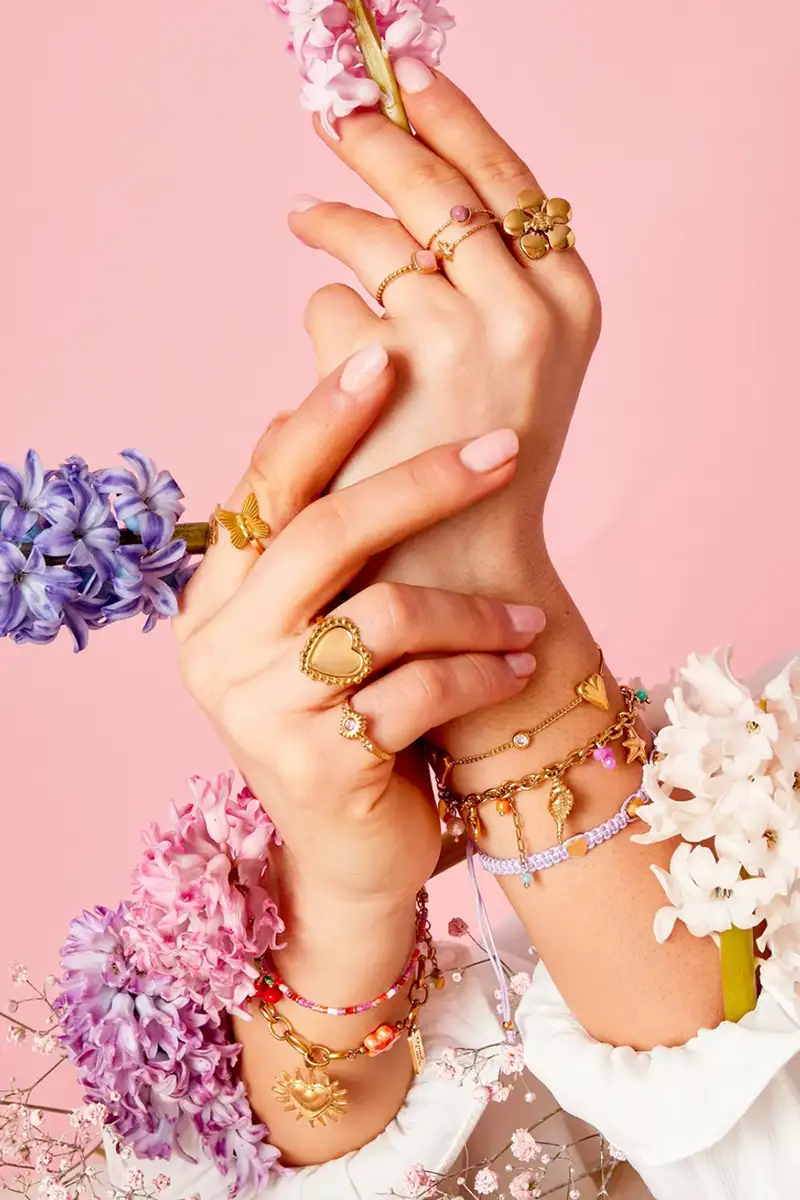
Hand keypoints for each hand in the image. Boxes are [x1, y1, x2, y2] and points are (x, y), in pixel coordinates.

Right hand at [173, 346, 544, 914]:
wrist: (347, 855)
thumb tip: (295, 411)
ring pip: (384, 615)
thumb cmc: (341, 722)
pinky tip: (515, 667)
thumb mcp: (311, 632)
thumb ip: (304, 546)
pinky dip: (481, 671)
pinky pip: (421, 687)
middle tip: (502, 452)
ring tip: (528, 620)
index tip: (383, 358)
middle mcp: (219, 653)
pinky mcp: (320, 765)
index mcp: (212, 607)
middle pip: (322, 534)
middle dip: (420, 484)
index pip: (262, 491)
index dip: (321, 421)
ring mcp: (261, 712)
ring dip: (474, 611)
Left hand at [289, 64, 600, 589]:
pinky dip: (324, 332)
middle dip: (378, 140)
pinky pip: (329, 306)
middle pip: (435, 186)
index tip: (410, 82)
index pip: (510, 179)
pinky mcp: (383, 366)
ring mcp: (453, 331)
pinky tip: (339, 382)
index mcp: (570, 302)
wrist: (464, 574)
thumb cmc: (483, 468)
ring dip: (329, 223)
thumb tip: (396, 182)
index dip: (456, 122)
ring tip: (304, 218)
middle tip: (338, 115)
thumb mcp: (515, 363)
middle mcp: (523, 305)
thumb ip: (480, 279)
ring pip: (370, 240)